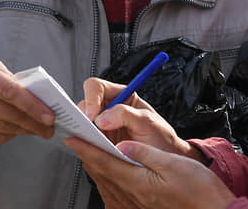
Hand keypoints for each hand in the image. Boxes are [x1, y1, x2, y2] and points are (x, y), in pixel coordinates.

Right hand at [0, 57, 54, 147]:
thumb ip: (8, 77)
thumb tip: (35, 96)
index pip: (9, 91)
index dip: (32, 105)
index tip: (49, 115)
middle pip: (8, 114)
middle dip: (33, 123)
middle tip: (49, 128)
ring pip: (3, 129)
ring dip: (23, 131)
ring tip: (36, 129)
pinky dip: (8, 136)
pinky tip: (15, 131)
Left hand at [65, 137, 234, 208]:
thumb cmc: (200, 191)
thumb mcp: (173, 165)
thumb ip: (145, 153)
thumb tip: (123, 144)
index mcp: (138, 182)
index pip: (105, 162)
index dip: (86, 149)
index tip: (72, 138)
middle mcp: (133, 196)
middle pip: (102, 173)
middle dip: (87, 156)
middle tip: (76, 140)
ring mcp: (136, 205)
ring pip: (107, 184)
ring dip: (96, 167)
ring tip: (88, 153)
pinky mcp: (142, 208)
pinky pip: (117, 195)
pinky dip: (108, 181)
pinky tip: (109, 175)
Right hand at [79, 77, 199, 159]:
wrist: (166, 161)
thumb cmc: (161, 139)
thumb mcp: (148, 123)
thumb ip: (126, 115)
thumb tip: (102, 118)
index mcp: (121, 96)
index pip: (96, 87)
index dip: (90, 98)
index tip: (92, 116)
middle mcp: (109, 109)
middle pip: (84, 105)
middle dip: (83, 118)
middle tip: (88, 132)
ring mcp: (102, 127)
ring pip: (81, 125)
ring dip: (83, 133)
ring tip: (92, 143)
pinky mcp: (99, 144)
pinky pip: (85, 142)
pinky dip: (86, 146)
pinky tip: (94, 151)